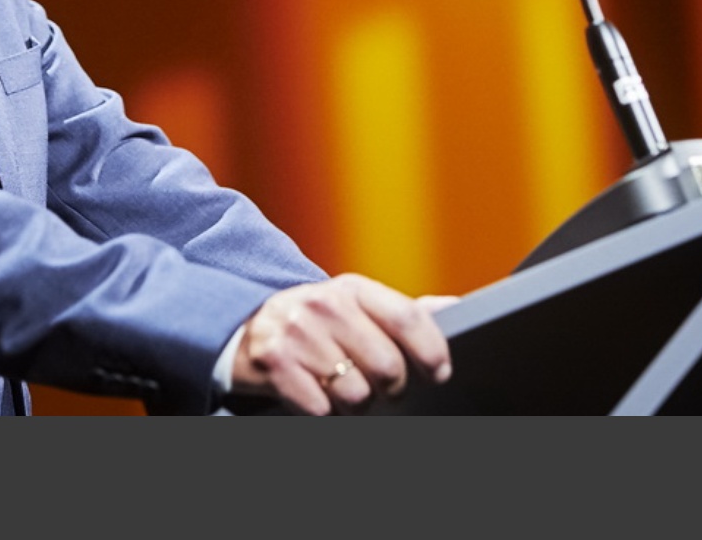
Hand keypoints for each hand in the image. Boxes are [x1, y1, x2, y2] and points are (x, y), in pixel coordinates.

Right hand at [229, 274, 453, 415]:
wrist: (248, 330)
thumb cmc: (318, 325)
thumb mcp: (357, 307)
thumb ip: (402, 313)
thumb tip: (453, 308)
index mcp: (352, 288)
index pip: (406, 317)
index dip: (431, 350)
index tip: (439, 372)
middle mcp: (324, 304)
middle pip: (387, 365)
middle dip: (392, 387)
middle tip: (382, 387)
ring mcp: (297, 333)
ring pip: (356, 394)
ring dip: (355, 404)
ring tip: (342, 389)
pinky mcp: (273, 363)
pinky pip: (321, 409)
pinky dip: (324, 412)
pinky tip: (316, 394)